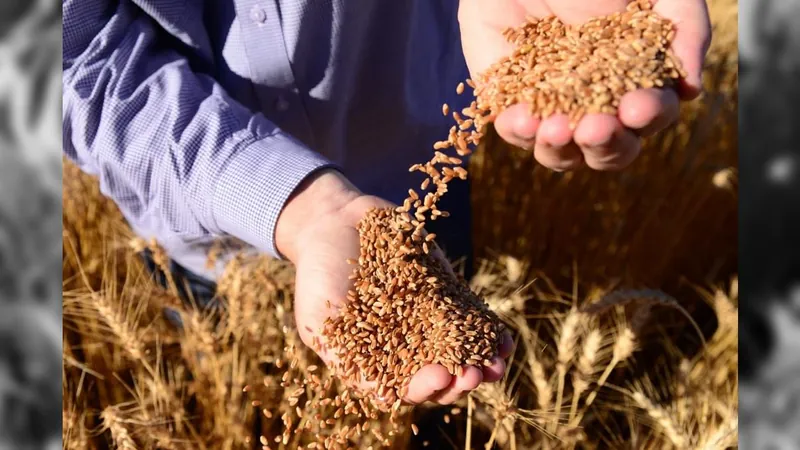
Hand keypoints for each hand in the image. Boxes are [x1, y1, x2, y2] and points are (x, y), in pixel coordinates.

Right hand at [276, 169, 512, 403]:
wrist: (336, 222)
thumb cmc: (319, 273)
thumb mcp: (320, 320)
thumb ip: (346, 358)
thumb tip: (384, 398)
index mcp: (378, 360)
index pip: (407, 387)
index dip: (426, 388)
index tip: (440, 375)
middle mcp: (407, 345)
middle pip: (441, 376)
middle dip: (460, 380)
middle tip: (474, 375)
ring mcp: (429, 320)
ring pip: (462, 352)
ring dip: (482, 364)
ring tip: (497, 365)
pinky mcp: (446, 294)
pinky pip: (472, 318)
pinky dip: (488, 332)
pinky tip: (503, 340)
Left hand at [458, 0, 711, 170]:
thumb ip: (686, 26)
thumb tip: (691, 87)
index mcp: (636, 80)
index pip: (653, 114)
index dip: (650, 115)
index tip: (638, 105)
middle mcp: (596, 104)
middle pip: (610, 150)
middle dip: (607, 144)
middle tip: (596, 128)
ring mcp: (550, 108)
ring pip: (561, 154)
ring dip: (561, 149)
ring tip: (555, 130)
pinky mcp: (509, 102)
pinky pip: (513, 131)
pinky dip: (519, 131)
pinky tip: (523, 119)